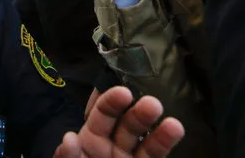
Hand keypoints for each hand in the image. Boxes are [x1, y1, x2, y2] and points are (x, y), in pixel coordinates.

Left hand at [54, 87, 183, 157]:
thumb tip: (69, 139)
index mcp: (90, 141)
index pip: (101, 116)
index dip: (111, 102)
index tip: (123, 92)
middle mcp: (113, 148)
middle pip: (128, 126)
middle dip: (139, 114)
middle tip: (152, 104)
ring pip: (147, 144)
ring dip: (159, 133)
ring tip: (173, 124)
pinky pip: (154, 156)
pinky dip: (165, 143)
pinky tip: (175, 130)